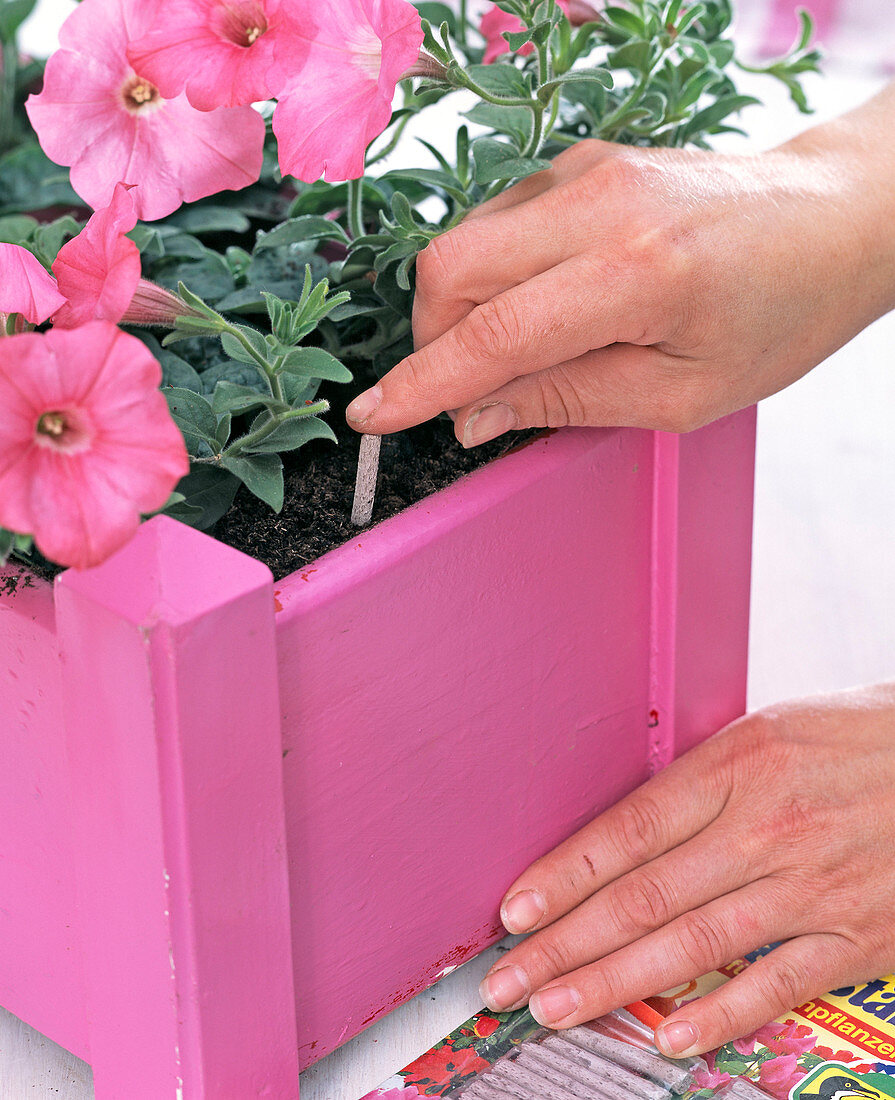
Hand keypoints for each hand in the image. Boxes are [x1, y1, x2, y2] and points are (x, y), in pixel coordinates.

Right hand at [346, 87, 894, 443]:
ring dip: (460, 311)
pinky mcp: (581, 162)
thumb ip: (569, 401)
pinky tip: (536, 309)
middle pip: (452, 269)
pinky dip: (492, 277)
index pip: (494, 335)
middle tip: (465, 394)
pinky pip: (498, 222)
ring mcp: (586, 170)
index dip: (422, 384)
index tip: (374, 416)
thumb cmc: (779, 314)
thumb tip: (476, 416)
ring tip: (516, 356)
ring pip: (466, 241)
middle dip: (431, 343)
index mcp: (637, 273)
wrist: (834, 218)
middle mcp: (601, 203)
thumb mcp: (683, 396)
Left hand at [475, 684, 894, 1057]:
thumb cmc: (857, 738)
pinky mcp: (857, 935)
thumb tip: (624, 833)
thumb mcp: (769, 730)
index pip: (629, 830)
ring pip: (693, 944)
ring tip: (555, 1006)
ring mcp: (812, 886)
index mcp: (739, 765)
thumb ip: (700, 782)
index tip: (516, 911)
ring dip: (614, 983)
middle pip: (644, 896)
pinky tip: (669, 1035)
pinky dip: (720, 1013)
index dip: (564, 875)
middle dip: (564, 943)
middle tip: (505, 979)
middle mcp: (767, 826)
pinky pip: (777, 983)